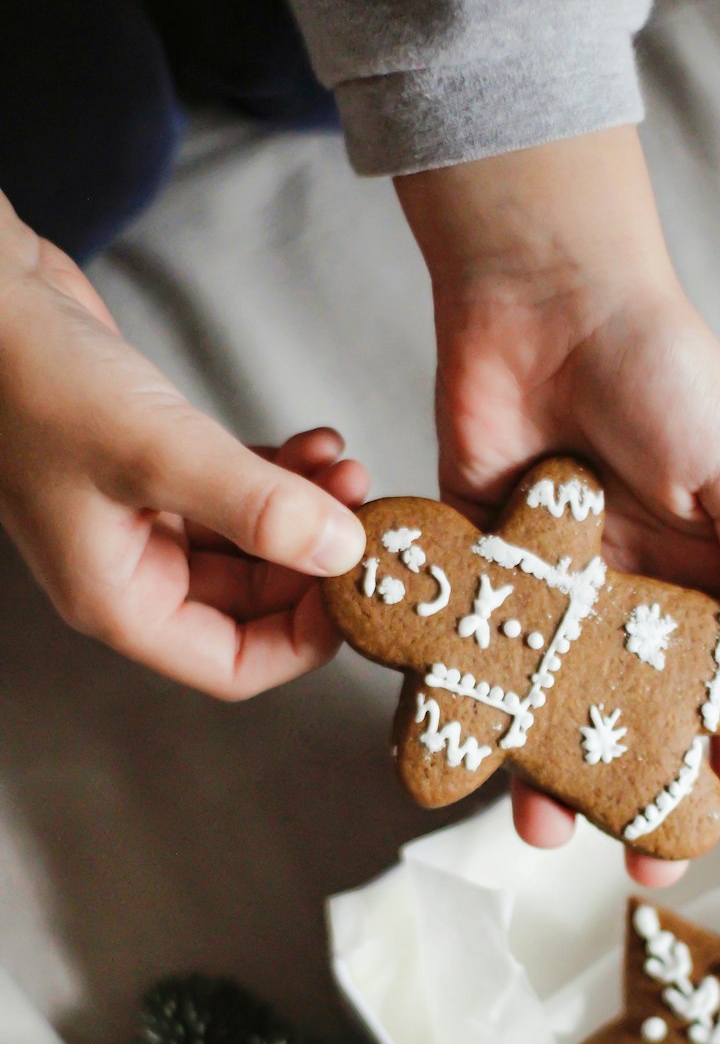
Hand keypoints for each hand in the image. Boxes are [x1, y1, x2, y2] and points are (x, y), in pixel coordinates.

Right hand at [0, 196, 366, 697]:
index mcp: (120, 600)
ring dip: (307, 513)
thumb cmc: (32, 378)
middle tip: (363, 516)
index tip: (356, 589)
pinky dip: (281, 474)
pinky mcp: (155, 465)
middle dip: (316, 562)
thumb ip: (257, 508)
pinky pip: (237, 493)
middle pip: (254, 605)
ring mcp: (142, 518)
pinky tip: (316, 444)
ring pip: (252, 544)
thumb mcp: (158, 451)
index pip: (233, 664)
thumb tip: (343, 553)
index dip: (304, 640)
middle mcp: (131, 570)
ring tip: (346, 470)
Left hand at [397, 129, 719, 884]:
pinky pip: (480, 655)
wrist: (545, 294)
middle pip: (640, 719)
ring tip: (542, 831)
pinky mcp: (488, 571)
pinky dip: (474, 705)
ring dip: (551, 771)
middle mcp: (635, 594)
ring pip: (555, 705)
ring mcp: (558, 589)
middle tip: (636, 863)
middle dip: (642, 795)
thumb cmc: (665, 369)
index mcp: (710, 575)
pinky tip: (468, 757)